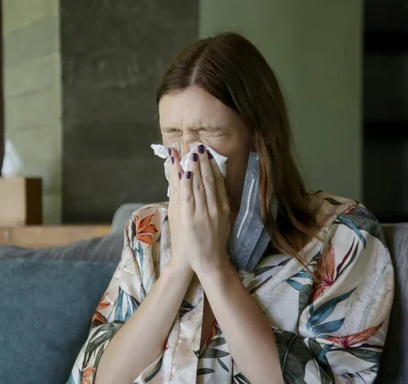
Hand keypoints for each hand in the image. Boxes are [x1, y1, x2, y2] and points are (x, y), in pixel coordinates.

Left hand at [168, 144, 231, 273]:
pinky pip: (188, 195)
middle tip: (198, 145)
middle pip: (209, 179)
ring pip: (198, 184)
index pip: (218, 182)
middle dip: (203, 161)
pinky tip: (183, 170)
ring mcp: (203, 212)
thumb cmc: (214, 244)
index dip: (213, 166)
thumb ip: (219, 207)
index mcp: (223, 208)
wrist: (209, 262)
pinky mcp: (191, 218)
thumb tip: (215, 191)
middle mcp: (215, 207)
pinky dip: (185, 181)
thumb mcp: (222, 223)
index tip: (209, 153)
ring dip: (194, 166)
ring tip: (190, 151)